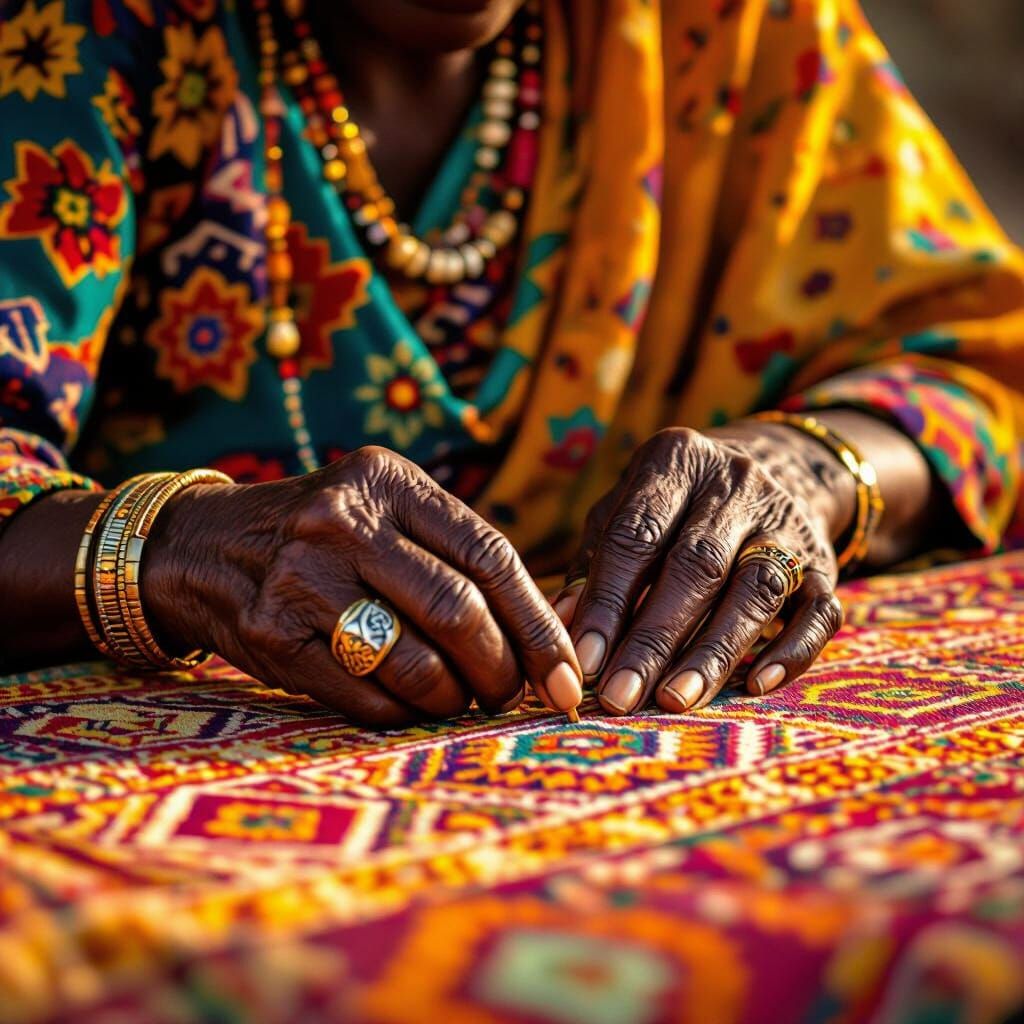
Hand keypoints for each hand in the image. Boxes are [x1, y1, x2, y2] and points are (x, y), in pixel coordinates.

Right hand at [141, 447, 581, 726]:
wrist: (206, 546)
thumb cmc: (324, 535)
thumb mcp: (383, 510)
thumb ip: (453, 555)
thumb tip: (542, 638)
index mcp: (387, 481)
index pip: (489, 555)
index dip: (538, 623)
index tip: (567, 672)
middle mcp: (343, 523)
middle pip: (457, 612)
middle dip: (502, 668)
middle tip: (511, 692)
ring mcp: (302, 580)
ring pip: (416, 663)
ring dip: (455, 696)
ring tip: (463, 697)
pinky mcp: (274, 637)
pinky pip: (368, 698)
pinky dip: (406, 713)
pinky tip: (414, 704)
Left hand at [554, 423, 846, 713]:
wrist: (774, 470)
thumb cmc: (671, 508)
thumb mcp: (625, 511)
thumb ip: (593, 564)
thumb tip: (561, 627)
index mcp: (676, 461)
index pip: (636, 535)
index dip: (608, 600)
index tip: (584, 660)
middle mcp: (736, 483)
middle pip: (696, 566)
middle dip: (654, 637)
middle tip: (621, 695)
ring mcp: (787, 523)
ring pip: (756, 589)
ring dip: (714, 651)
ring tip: (674, 700)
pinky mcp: (824, 563)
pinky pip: (819, 611)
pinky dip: (792, 651)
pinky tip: (756, 686)